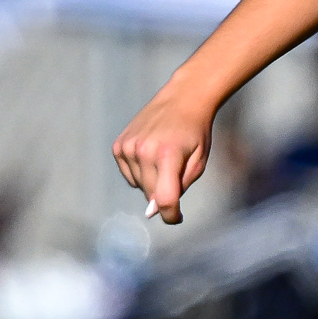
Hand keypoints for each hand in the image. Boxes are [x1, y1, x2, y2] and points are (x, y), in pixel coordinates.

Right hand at [112, 83, 215, 224]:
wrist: (182, 100)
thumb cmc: (195, 133)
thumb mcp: (199, 162)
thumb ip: (180, 186)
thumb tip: (158, 209)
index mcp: (167, 155)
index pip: (164, 199)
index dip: (170, 215)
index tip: (176, 218)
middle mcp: (143, 151)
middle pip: (151, 195)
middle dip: (164, 196)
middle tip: (176, 176)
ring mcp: (128, 147)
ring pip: (138, 186)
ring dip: (152, 183)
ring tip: (164, 161)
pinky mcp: (118, 146)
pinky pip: (128, 175)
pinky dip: (139, 173)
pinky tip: (150, 157)